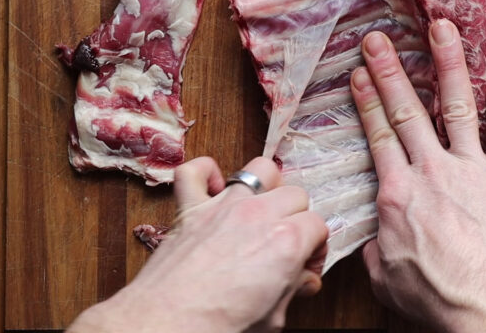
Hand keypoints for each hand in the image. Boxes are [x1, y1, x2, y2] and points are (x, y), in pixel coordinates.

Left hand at [67, 156, 327, 332]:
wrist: (168, 325)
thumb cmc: (218, 325)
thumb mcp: (272, 318)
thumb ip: (291, 291)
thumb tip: (302, 281)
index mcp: (286, 241)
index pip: (318, 226)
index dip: (315, 248)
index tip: (305, 267)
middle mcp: (258, 215)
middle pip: (296, 195)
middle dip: (296, 219)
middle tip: (286, 245)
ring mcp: (224, 206)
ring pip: (260, 169)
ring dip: (265, 187)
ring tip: (261, 210)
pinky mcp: (190, 209)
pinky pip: (194, 172)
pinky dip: (204, 174)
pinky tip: (213, 188)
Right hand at [350, 19, 485, 332]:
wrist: (483, 298)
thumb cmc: (435, 292)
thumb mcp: (384, 275)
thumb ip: (376, 248)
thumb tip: (373, 240)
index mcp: (398, 190)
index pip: (379, 134)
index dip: (368, 100)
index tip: (359, 73)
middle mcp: (433, 169)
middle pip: (407, 110)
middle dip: (390, 70)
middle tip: (379, 39)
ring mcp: (472, 169)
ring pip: (457, 106)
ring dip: (448, 64)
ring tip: (443, 30)